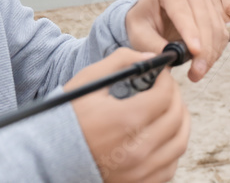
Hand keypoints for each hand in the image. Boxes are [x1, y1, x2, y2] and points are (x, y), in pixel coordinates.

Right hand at [68, 48, 188, 182]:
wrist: (49, 157)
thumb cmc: (68, 117)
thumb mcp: (88, 81)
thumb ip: (121, 61)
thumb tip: (150, 57)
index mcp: (125, 120)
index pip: (165, 96)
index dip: (168, 80)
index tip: (162, 75)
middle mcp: (137, 149)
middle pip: (176, 119)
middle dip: (176, 97)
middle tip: (168, 89)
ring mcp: (139, 171)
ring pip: (178, 144)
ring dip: (180, 123)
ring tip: (172, 110)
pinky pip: (169, 168)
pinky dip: (172, 149)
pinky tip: (163, 137)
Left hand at [126, 0, 228, 81]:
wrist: (152, 20)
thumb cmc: (144, 23)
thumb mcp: (139, 34)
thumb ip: (152, 44)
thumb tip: (170, 56)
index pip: (181, 8)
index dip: (189, 30)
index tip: (194, 51)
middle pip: (202, 18)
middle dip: (203, 48)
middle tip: (196, 71)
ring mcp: (204, 0)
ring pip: (216, 27)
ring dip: (211, 53)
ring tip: (196, 73)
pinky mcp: (214, 13)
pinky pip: (221, 33)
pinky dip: (215, 52)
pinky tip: (204, 64)